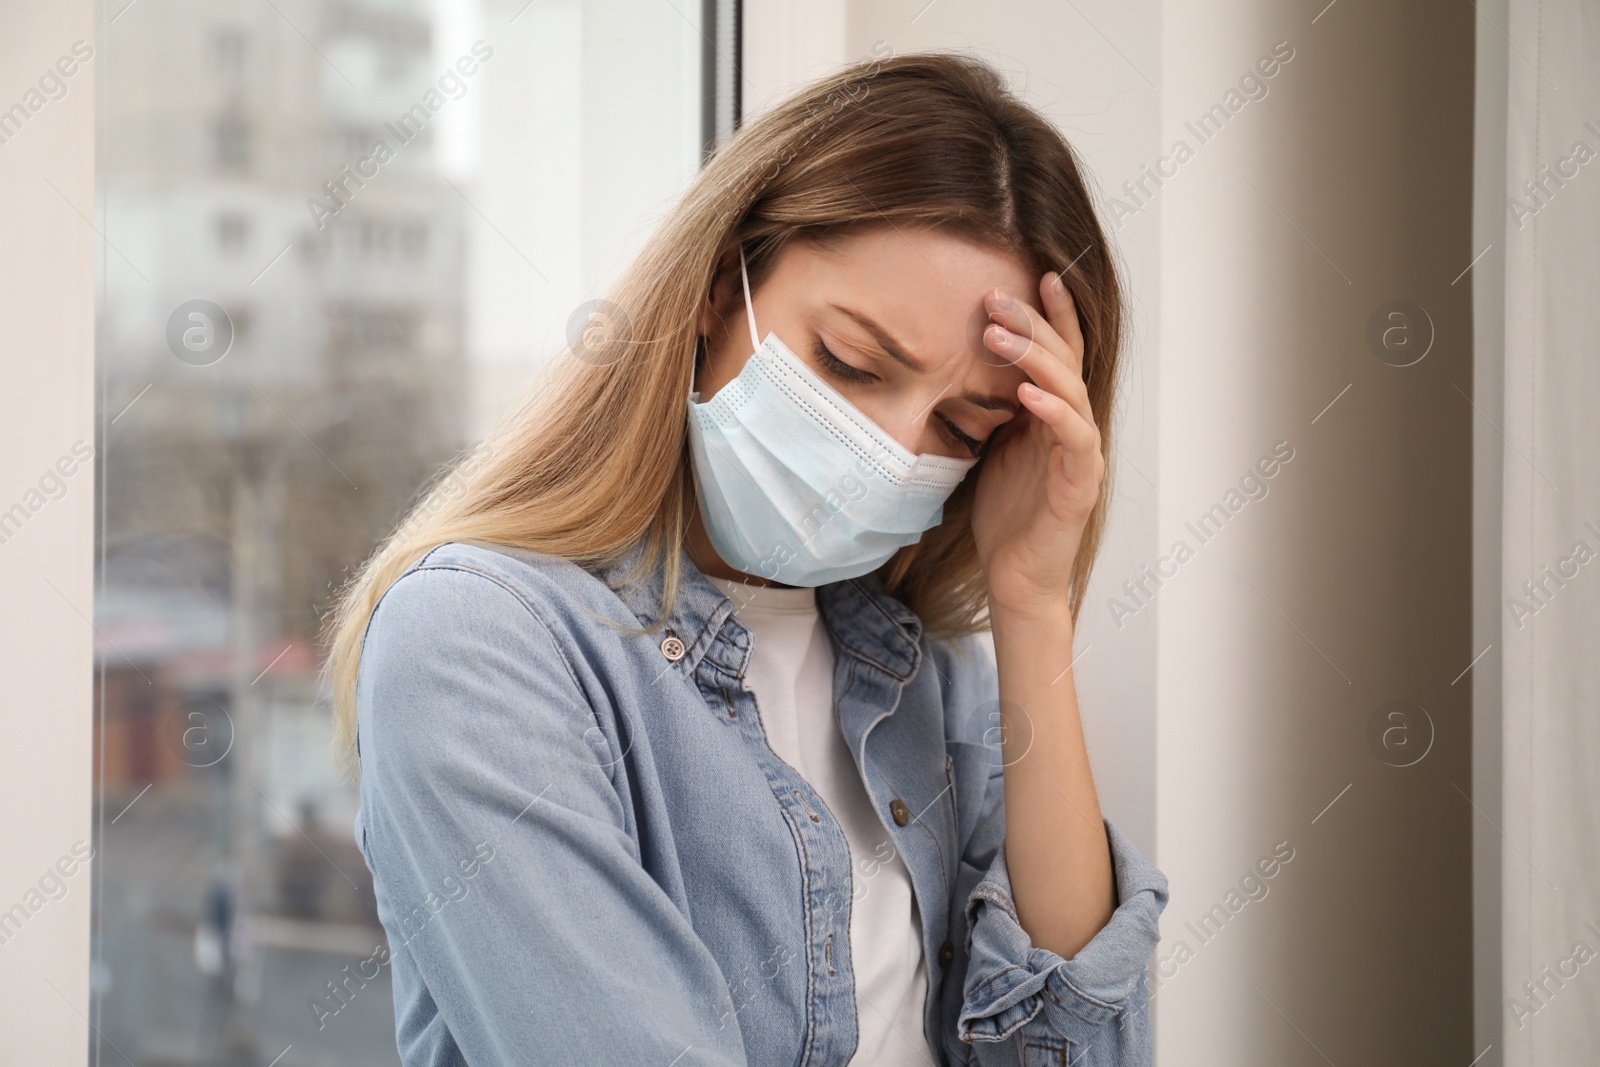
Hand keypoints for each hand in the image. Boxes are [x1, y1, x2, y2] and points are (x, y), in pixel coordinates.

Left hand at [970, 270, 1103, 618]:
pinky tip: (1027, 393)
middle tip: (996, 295)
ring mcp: (1082, 455)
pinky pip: (1075, 439)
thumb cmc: (1005, 514)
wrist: (1015, 577)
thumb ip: (990, 407)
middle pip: (1066, 361)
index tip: (1034, 273)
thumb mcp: (990, 446)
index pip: (1061, 353)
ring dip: (1036, 358)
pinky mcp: (1080, 486)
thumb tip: (958, 363)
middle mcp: (1075, 428)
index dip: (1053, 314)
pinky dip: (1054, 412)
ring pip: (1072, 391)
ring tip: (1000, 334)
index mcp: (1054, 416)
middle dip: (1033, 323)